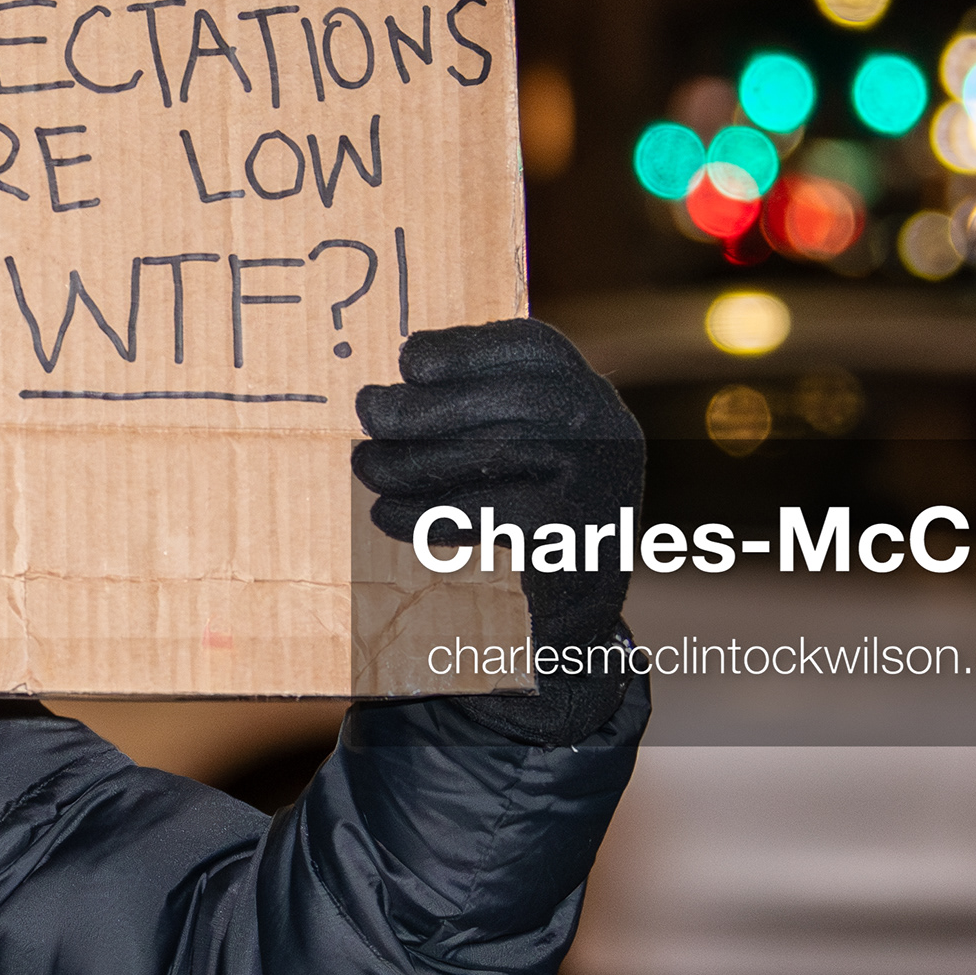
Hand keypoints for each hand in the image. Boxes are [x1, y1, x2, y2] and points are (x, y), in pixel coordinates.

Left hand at [353, 318, 643, 742]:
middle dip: (426, 405)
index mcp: (593, 401)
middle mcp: (609, 435)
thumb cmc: (521, 524)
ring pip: (494, 454)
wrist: (565, 626)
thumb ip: (475, 414)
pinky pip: (485, 514)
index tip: (409, 360)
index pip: (538, 348)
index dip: (469, 347)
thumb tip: (382, 396)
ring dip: (413, 458)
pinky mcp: (568, 540)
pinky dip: (424, 513)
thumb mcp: (518, 455)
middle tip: (366, 412)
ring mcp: (597, 488)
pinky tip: (385, 515)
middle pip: (511, 399)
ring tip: (366, 467)